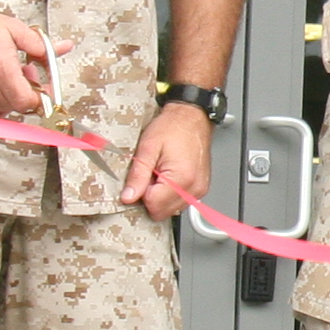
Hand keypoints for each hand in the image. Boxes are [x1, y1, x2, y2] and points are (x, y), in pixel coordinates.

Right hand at [0, 0, 63, 116]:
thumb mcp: (12, 28)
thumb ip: (39, 43)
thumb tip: (62, 48)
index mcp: (1, 68)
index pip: (26, 101)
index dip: (40, 98)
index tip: (44, 90)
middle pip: (17, 106)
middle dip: (28, 92)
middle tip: (28, 73)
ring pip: (2, 108)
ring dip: (12, 95)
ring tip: (10, 74)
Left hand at [118, 105, 213, 219]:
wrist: (192, 117)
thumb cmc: (173, 127)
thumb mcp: (148, 148)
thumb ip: (137, 176)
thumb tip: (129, 197)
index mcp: (181, 178)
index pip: (153, 206)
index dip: (141, 194)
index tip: (142, 178)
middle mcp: (194, 187)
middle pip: (163, 212)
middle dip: (151, 197)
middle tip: (151, 175)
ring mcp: (199, 189)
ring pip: (171, 210)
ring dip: (161, 196)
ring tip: (161, 173)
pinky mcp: (200, 188)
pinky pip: (180, 202)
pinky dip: (171, 193)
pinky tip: (169, 176)